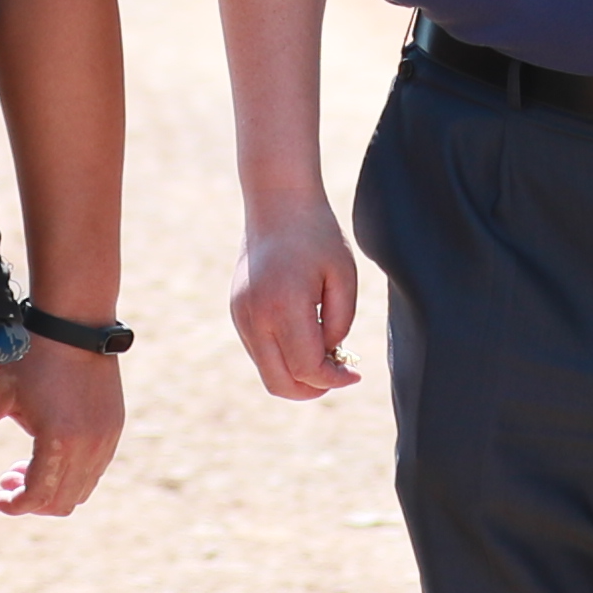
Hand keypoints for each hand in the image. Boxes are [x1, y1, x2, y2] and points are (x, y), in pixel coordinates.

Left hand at [0, 336, 124, 515]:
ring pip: (81, 490)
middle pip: (61, 503)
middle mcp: (89, 446)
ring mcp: (106, 439)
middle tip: (6, 483)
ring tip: (25, 469)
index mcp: (59, 440)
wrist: (76, 323)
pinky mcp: (113, 429)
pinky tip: (50, 454)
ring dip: (52, 490)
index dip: (13, 507)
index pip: (38, 497)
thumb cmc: (32, 355)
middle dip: (31, 502)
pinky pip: (94, 471)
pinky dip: (71, 475)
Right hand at [230, 197, 360, 399]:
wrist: (277, 202)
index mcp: (284, 306)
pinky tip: (306, 339)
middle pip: (280, 383)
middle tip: (339, 376)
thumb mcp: (344, 277)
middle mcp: (255, 317)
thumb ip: (340, 323)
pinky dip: (283, 358)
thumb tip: (328, 356)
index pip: (308, 368)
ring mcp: (241, 316)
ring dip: (297, 375)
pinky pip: (260, 353)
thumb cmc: (317, 235)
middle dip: (313, 389)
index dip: (335, 379)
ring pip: (268, 372)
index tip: (356, 374)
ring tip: (326, 355)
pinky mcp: (237, 313)